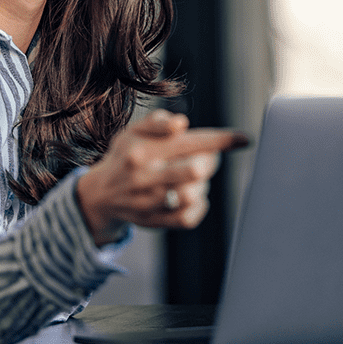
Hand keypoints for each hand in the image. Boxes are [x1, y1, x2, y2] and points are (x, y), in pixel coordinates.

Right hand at [76, 110, 249, 244]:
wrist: (99, 195)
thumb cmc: (126, 156)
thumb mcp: (132, 131)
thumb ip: (156, 121)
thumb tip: (181, 123)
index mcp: (142, 150)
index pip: (189, 142)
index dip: (222, 140)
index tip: (243, 139)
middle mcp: (144, 177)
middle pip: (194, 170)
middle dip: (209, 162)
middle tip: (206, 159)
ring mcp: (148, 202)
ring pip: (192, 195)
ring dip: (202, 184)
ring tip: (195, 178)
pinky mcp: (152, 221)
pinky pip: (187, 218)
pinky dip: (199, 207)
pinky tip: (195, 196)